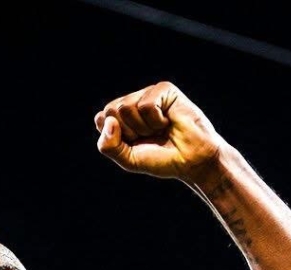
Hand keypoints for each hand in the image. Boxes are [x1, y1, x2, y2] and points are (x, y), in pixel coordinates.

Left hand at [94, 82, 222, 182]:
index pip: (101, 118)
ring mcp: (148, 94)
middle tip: (148, 137)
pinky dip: (155, 120)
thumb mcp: (126, 158)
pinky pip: (146, 105)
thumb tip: (106, 120)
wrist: (189, 159)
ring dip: (143, 127)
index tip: (132, 143)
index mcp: (120, 118)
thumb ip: (108, 145)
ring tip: (159, 129)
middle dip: (128, 131)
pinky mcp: (164, 89)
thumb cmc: (159, 158)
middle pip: (112, 110)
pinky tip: (167, 121)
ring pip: (126, 107)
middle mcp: (133, 102)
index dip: (114, 137)